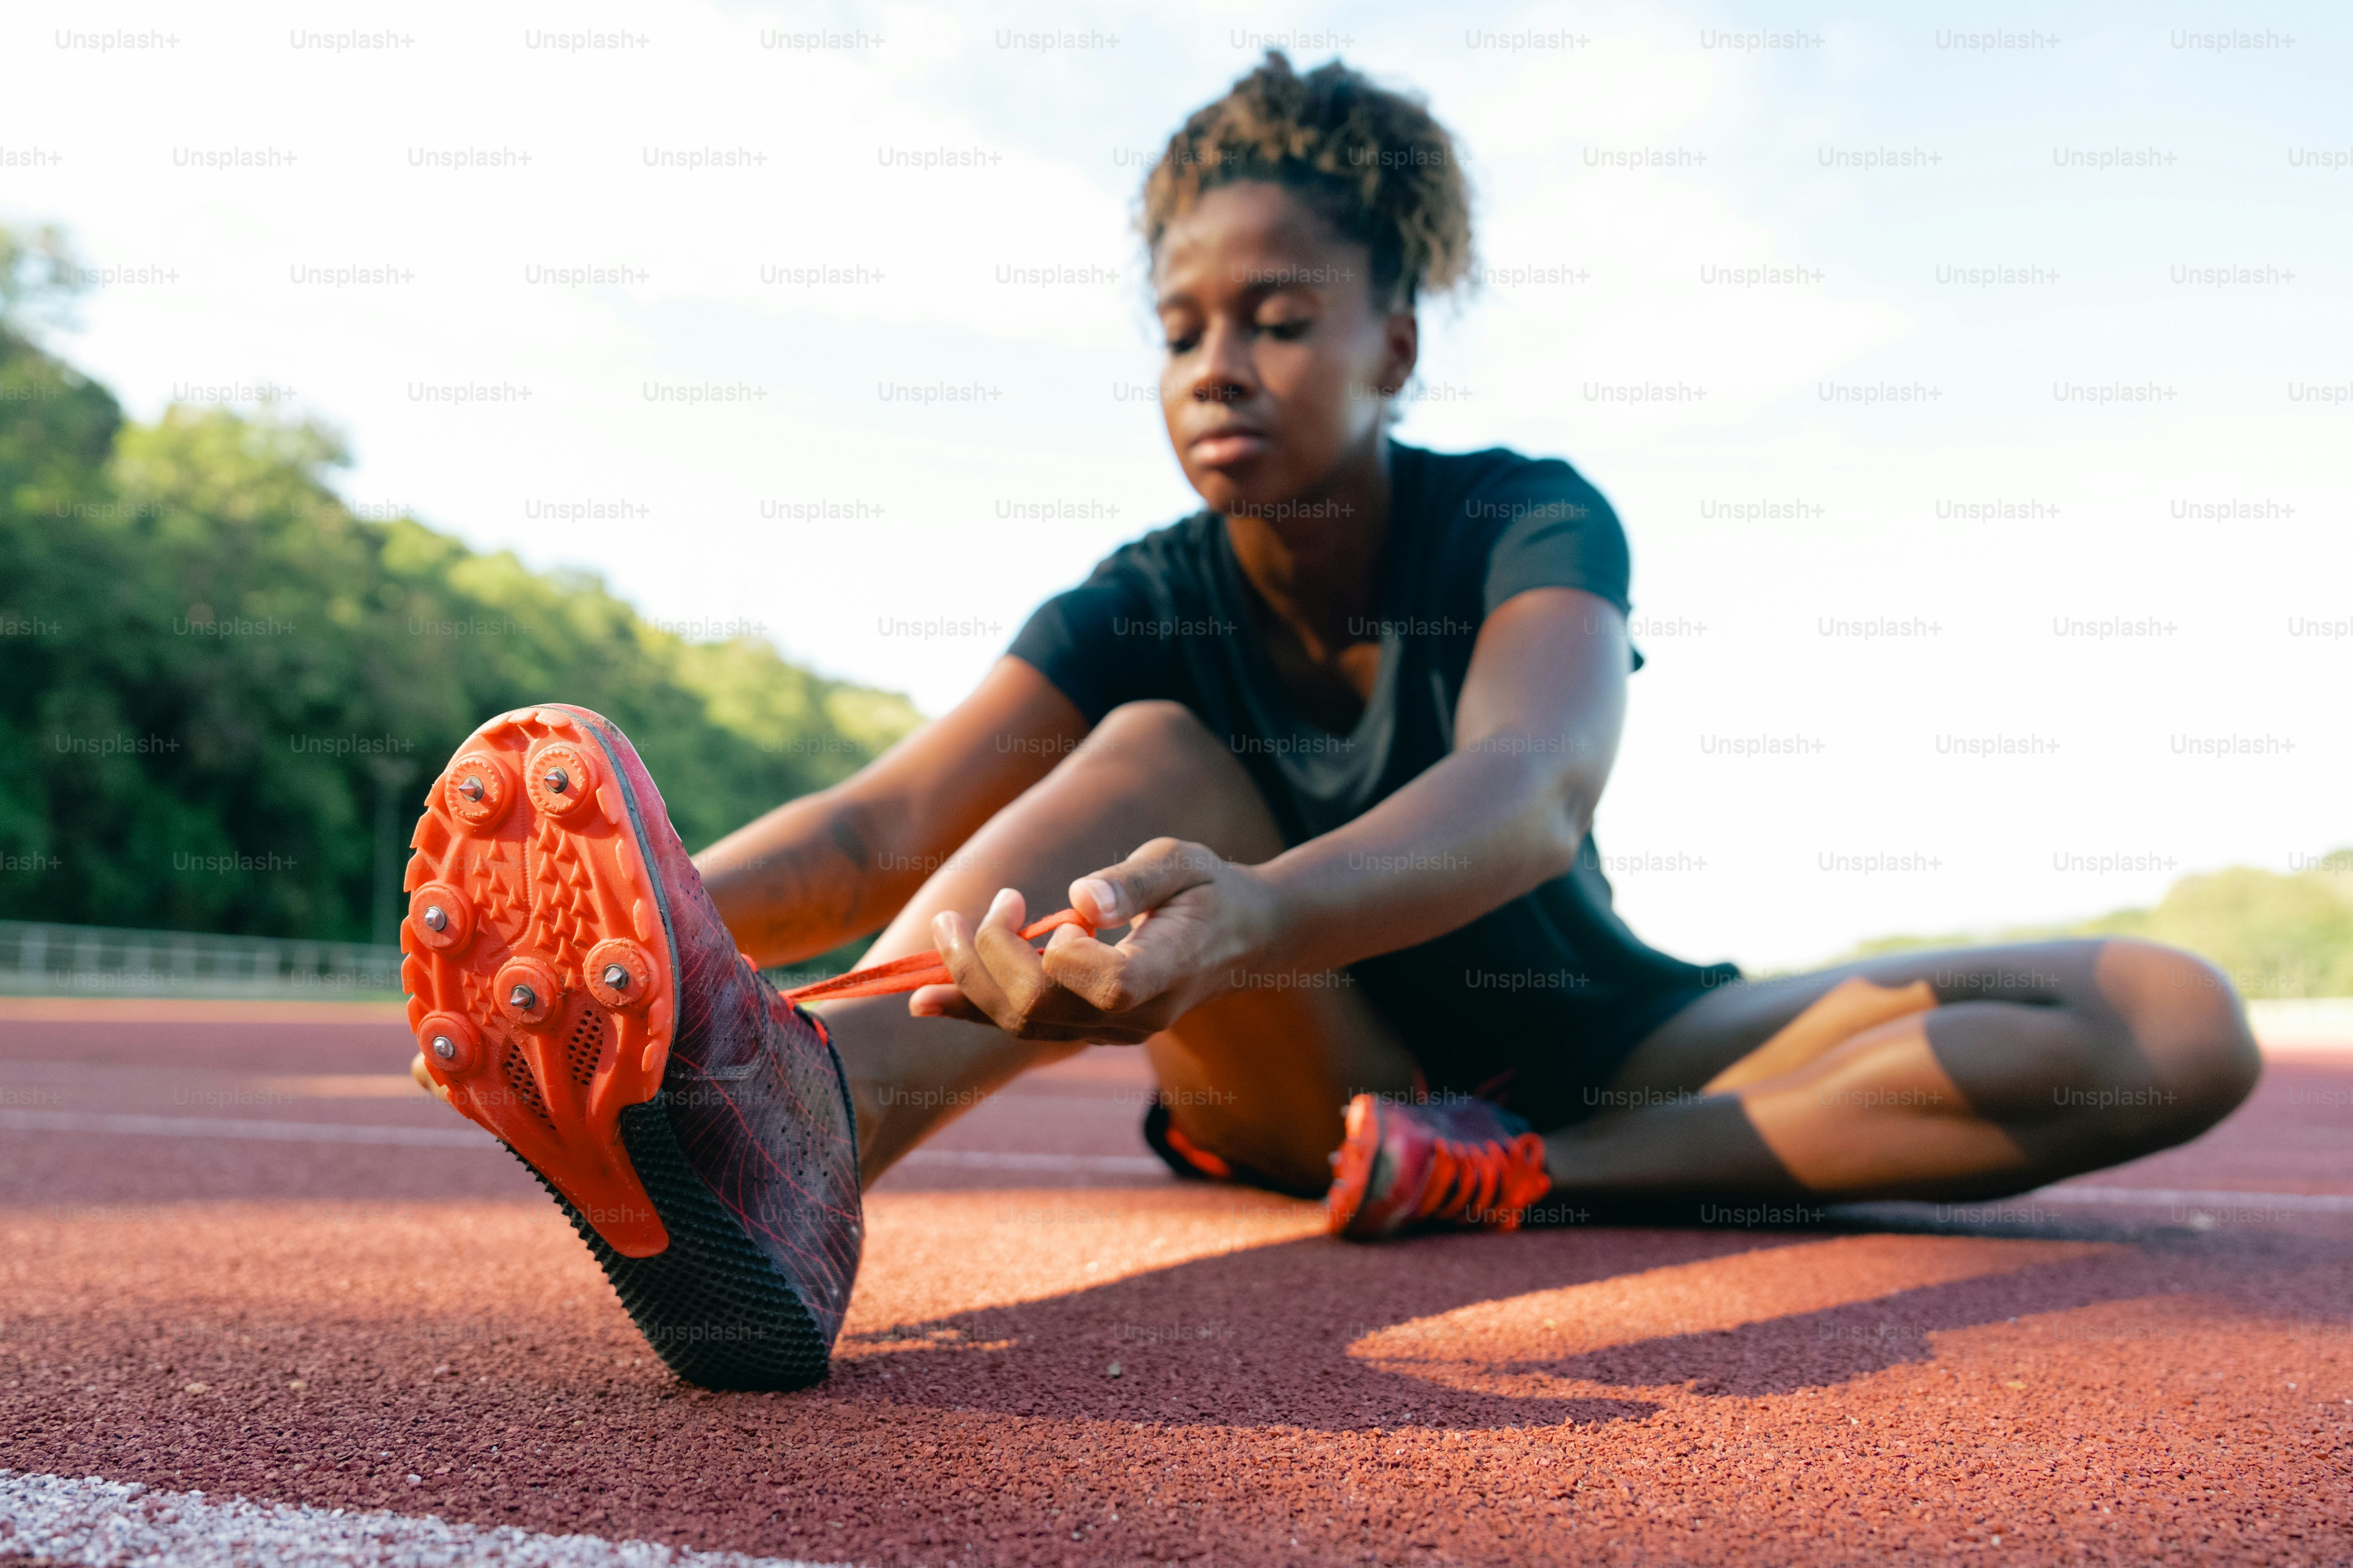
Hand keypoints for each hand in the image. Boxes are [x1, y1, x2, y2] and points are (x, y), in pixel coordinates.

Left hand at [908, 837, 1285, 1042]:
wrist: (1242, 937)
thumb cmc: (1210, 888)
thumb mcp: (1185, 862)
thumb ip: (1136, 881)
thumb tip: (1081, 898)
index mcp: (1168, 969)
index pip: (1106, 984)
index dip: (1065, 953)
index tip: (1061, 911)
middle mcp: (1137, 1015)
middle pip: (1043, 1006)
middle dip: (993, 953)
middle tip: (993, 900)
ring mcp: (1111, 1029)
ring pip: (1023, 1023)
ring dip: (970, 977)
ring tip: (944, 927)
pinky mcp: (1089, 1027)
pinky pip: (1022, 1027)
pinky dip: (970, 1009)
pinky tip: (923, 1000)